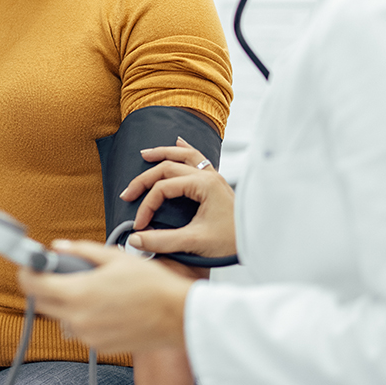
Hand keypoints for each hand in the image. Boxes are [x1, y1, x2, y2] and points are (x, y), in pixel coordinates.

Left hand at [19, 241, 190, 353]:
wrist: (177, 316)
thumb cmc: (151, 285)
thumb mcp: (114, 257)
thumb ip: (81, 251)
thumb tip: (59, 247)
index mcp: (78, 293)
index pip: (34, 285)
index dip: (26, 273)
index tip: (28, 265)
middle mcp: (78, 319)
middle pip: (42, 304)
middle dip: (44, 287)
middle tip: (56, 273)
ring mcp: (88, 336)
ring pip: (62, 318)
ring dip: (66, 303)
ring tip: (90, 289)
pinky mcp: (99, 347)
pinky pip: (80, 329)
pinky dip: (84, 316)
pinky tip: (105, 305)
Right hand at [122, 138, 236, 257]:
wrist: (257, 242)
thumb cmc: (232, 242)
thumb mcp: (194, 242)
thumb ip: (162, 241)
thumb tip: (135, 239)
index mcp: (204, 185)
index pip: (163, 188)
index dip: (147, 205)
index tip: (139, 224)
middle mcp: (209, 175)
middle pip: (168, 167)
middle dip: (145, 179)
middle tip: (128, 192)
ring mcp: (214, 177)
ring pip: (184, 155)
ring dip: (163, 153)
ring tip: (145, 154)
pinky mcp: (216, 183)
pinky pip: (199, 158)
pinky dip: (185, 150)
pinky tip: (178, 142)